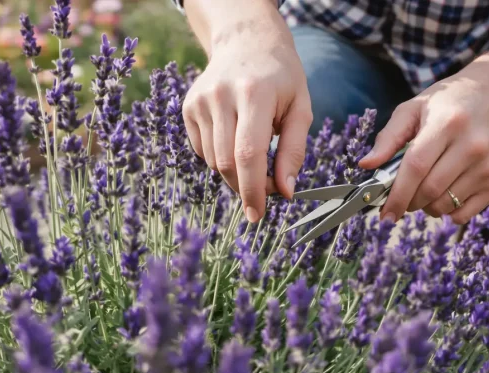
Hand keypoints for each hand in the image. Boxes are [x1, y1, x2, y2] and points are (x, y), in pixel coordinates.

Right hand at [182, 15, 312, 222]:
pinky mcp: (188, 107)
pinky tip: (235, 140)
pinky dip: (219, 159)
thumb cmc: (281, 78)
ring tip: (255, 159)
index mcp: (254, 94)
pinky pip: (201, 151)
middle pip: (227, 163)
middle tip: (266, 190)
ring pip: (212, 161)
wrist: (247, 41)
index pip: (248, 154)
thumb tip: (285, 192)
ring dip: (234, 174)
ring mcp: (200, 100)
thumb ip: (294, 151)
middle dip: (246, 187)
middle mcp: (221, 95)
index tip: (258, 214)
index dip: (253, 190)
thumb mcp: (301, 108)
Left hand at [358, 68, 488, 224]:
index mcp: (447, 124)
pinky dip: (446, 213)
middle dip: (407, 202)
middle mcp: (471, 146)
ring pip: (444, 205)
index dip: (396, 194)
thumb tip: (366, 165)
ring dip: (425, 207)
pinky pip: (464, 214)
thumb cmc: (452, 101)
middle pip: (429, 190)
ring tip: (422, 191)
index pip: (415, 167)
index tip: (383, 213)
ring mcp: (486, 167)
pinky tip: (442, 196)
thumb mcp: (416, 107)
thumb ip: (389, 137)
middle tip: (401, 196)